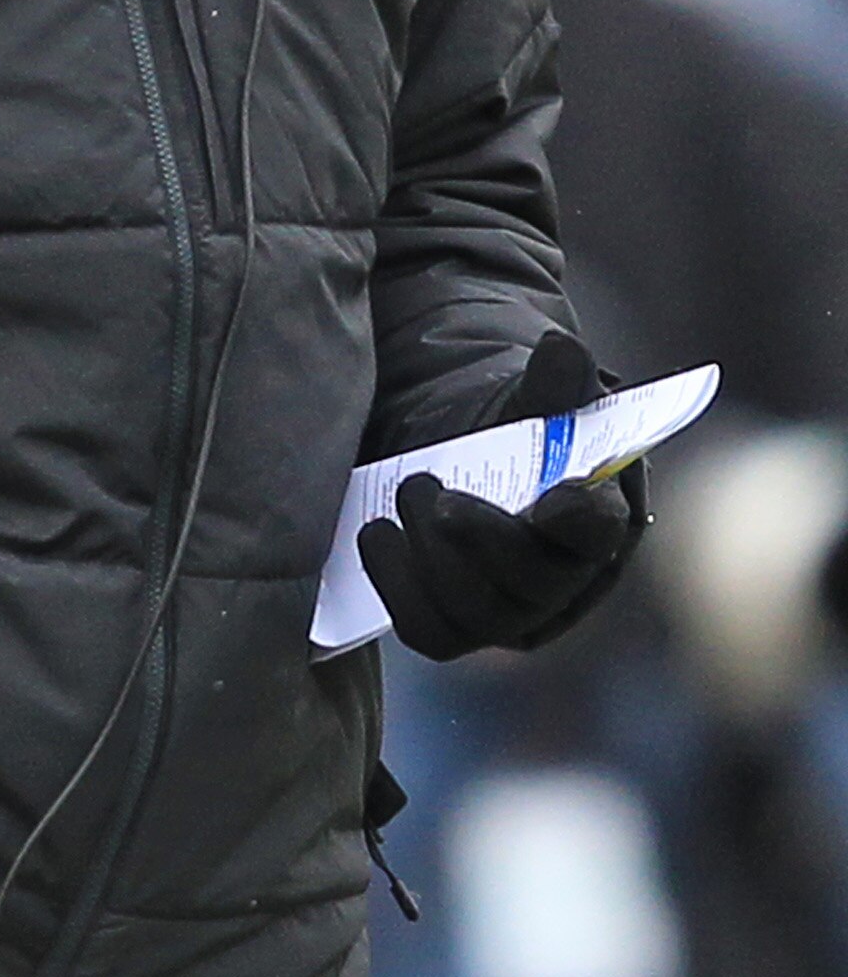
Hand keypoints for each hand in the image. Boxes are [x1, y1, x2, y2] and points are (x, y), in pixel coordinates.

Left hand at [358, 331, 649, 662]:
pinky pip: (425, 629)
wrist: (464, 456)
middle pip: (532, 586)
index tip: (551, 499)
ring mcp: (510, 615)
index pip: (599, 533)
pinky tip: (376, 532)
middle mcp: (563, 584)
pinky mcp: (456, 628)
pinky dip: (394, 582)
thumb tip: (562, 347)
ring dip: (431, 556)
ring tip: (408, 489)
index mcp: (600, 522)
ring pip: (475, 616)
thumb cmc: (518, 430)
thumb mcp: (535, 397)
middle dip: (480, 538)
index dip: (580, 521)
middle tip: (433, 488)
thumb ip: (554, 378)